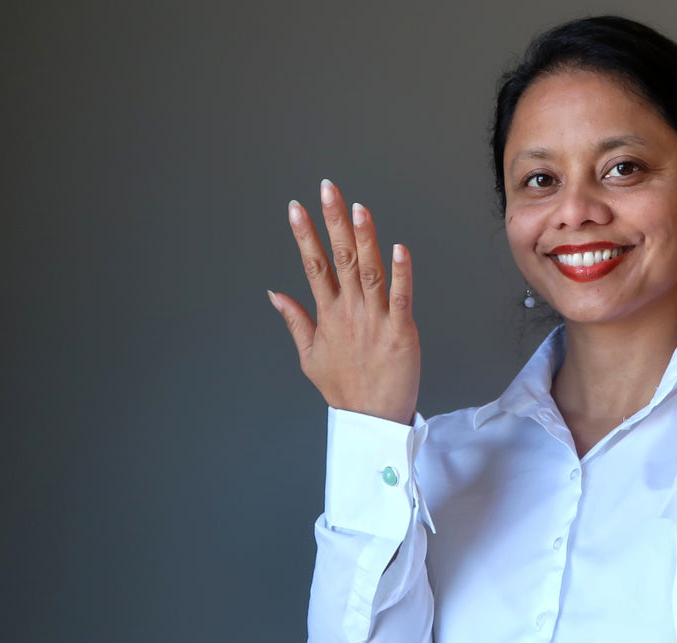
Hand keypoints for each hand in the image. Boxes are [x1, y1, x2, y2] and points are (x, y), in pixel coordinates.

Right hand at [269, 179, 419, 424]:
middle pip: (341, 259)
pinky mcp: (401, 332)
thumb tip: (274, 293)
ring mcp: (375, 320)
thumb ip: (295, 320)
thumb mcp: (309, 355)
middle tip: (328, 189)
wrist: (371, 420)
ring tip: (357, 208)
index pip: (313, 266)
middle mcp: (350, 312)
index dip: (305, 235)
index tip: (295, 207)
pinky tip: (398, 248)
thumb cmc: (345, 389)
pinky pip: (400, 297)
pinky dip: (400, 273)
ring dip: (365, 238)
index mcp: (328, 315)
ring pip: (369, 271)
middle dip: (333, 222)